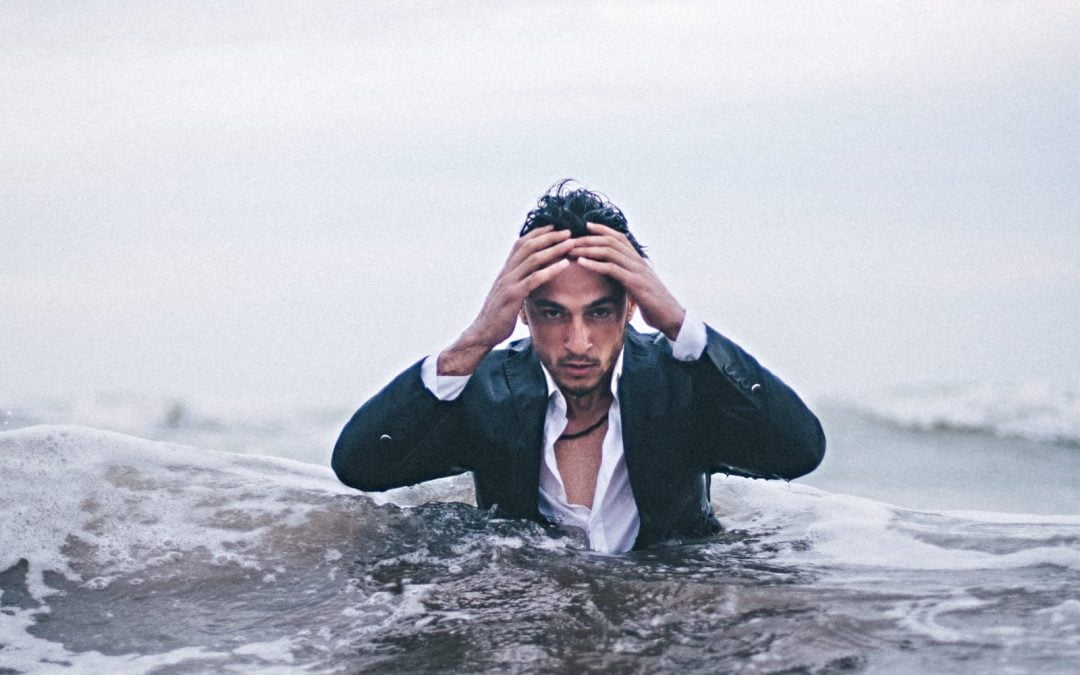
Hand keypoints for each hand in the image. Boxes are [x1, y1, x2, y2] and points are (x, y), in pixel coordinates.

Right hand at [438, 226, 574, 374]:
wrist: (482, 332)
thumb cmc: (498, 315)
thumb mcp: (508, 294)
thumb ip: (518, 282)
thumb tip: (532, 277)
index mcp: (505, 270)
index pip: (521, 244)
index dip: (538, 233)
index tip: (554, 227)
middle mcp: (506, 272)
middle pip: (528, 246)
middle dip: (549, 237)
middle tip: (568, 231)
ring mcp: (508, 283)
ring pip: (533, 259)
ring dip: (554, 249)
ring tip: (570, 243)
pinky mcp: (513, 296)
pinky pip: (534, 279)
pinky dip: (551, 270)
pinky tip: (565, 265)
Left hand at [572, 223, 685, 339]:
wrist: (672, 317)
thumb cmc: (654, 304)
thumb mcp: (639, 287)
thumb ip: (628, 278)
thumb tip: (615, 276)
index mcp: (639, 260)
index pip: (619, 238)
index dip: (603, 229)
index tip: (586, 225)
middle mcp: (638, 261)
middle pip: (611, 241)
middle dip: (589, 239)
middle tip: (570, 240)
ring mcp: (638, 271)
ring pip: (610, 252)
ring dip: (588, 249)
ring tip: (571, 250)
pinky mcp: (635, 283)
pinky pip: (612, 269)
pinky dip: (595, 264)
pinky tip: (581, 263)